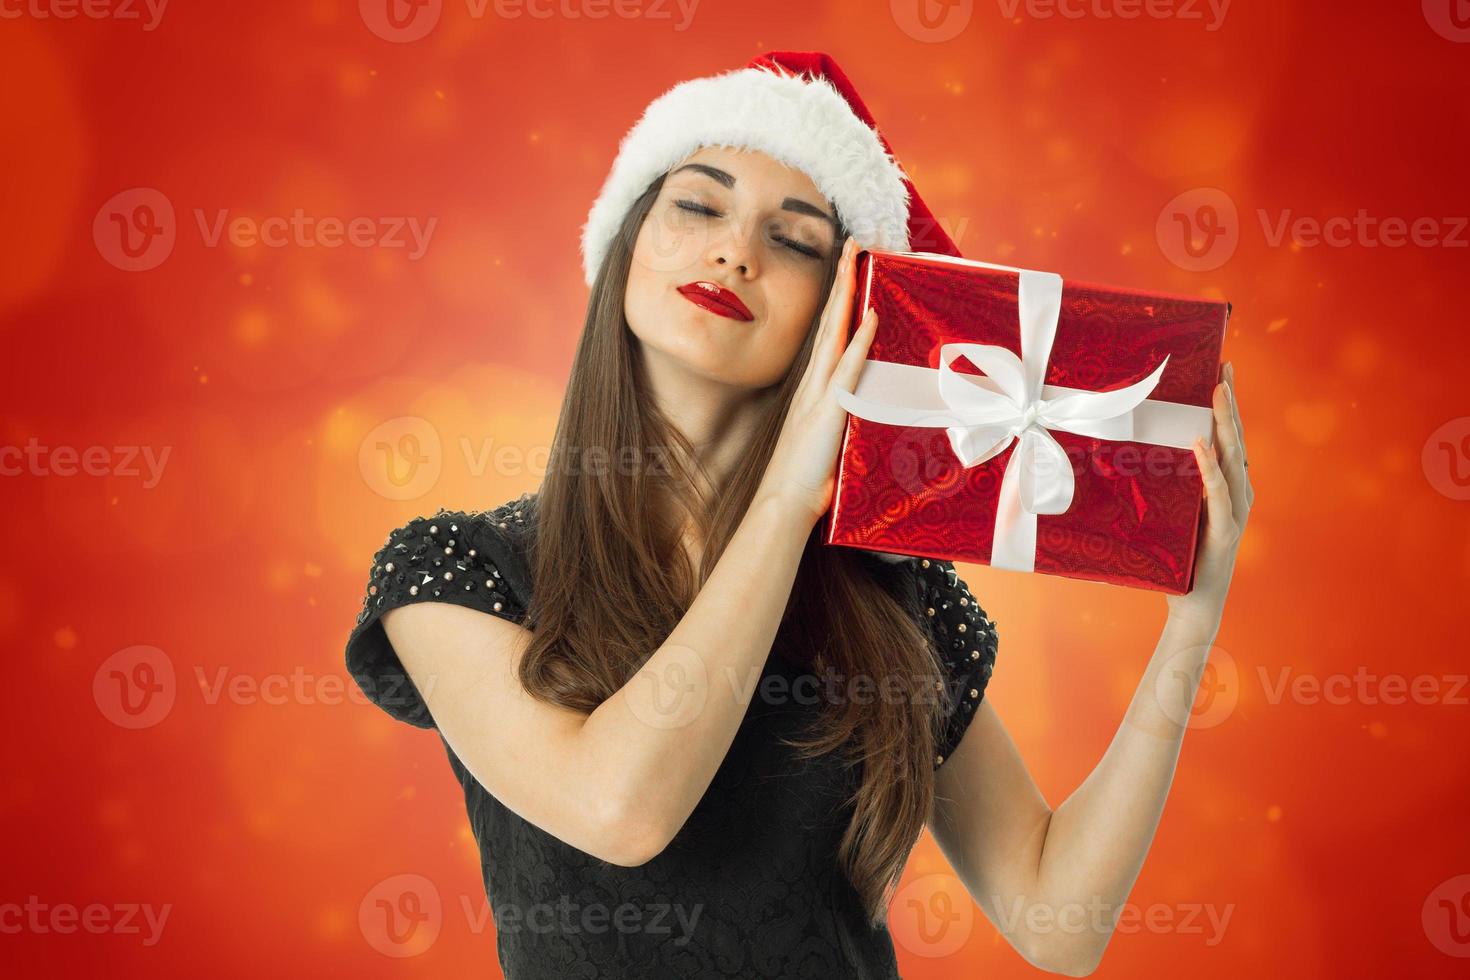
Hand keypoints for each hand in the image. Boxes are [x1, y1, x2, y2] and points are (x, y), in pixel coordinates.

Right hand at [756, 236, 880, 526]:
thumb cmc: (801, 483)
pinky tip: (870, 316)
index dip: (838, 303)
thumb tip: (851, 421)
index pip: (827, 337)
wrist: (782, 504)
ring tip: (857, 260)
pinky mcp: (830, 411)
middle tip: (852, 245)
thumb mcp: (822, 446)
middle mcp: (813, 385)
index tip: (848, 271)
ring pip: (836, 335)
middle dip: (841, 282)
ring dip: (847, 297)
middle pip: (829, 323)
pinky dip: (860, 342)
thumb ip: (836, 427)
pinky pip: (849, 369)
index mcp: (811, 391)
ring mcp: (820, 395)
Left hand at [1166, 361, 1254, 631]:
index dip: (1226, 403)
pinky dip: (1210, 467)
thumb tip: (1134, 451)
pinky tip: (1201, 443)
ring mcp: (1235, 512)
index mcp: (1227, 486)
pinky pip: (1218, 493)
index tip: (1220, 368)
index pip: (1227, 436)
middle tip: (1223, 366)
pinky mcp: (1225, 531)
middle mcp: (1238, 493)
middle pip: (1235, 438)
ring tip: (1217, 392)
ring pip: (1233, 458)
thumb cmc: (1179, 557)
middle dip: (1229, 401)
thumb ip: (1167, 484)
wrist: (1192, 605)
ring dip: (1225, 424)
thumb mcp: (1172, 510)